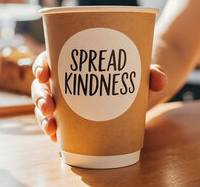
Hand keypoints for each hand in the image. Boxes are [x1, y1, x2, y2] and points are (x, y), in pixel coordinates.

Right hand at [31, 51, 167, 141]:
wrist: (142, 90)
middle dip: (40, 97)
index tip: (44, 74)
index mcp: (73, 60)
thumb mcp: (143, 70)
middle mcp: (66, 80)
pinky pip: (58, 125)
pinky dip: (54, 132)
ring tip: (51, 128)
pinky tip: (56, 140)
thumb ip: (152, 73)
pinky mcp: (75, 119)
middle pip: (43, 86)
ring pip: (46, 108)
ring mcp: (68, 101)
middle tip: (48, 107)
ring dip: (43, 118)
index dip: (40, 66)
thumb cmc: (135, 72)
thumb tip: (159, 79)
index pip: (49, 59)